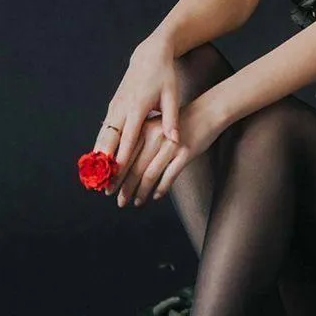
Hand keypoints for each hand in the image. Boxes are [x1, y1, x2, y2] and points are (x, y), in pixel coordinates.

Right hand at [94, 35, 181, 195]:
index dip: (121, 157)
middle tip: (102, 186)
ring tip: (95, 180)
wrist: (149, 55)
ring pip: (103, 136)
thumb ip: (172, 118)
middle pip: (109, 140)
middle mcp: (122, 107)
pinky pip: (104, 130)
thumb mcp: (172, 94)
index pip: (129, 137)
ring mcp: (115, 106)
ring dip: (98, 158)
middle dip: (104, 164)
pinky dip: (99, 146)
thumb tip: (175, 140)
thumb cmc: (164, 76)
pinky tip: (97, 162)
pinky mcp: (113, 106)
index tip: (117, 174)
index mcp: (138, 106)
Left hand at [111, 90, 225, 208]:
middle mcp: (154, 137)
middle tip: (119, 201)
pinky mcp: (185, 153)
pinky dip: (161, 188)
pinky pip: (169, 176)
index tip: (108, 189)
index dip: (116, 175)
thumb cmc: (180, 122)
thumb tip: (124, 165)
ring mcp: (170, 145)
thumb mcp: (156, 126)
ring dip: (141, 192)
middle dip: (125, 187)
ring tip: (135, 203)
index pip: (125, 157)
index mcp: (144, 130)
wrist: (207, 112)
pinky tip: (156, 196)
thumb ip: (142, 141)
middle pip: (135, 168)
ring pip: (150, 174)